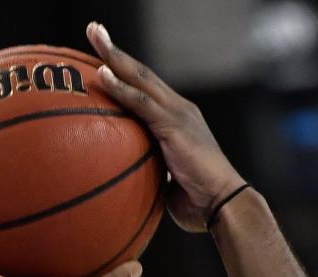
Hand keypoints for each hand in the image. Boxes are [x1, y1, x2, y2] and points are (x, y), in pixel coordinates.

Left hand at [87, 21, 244, 232]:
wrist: (222, 205)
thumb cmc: (197, 203)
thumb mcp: (168, 183)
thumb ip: (152, 173)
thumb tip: (130, 183)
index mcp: (177, 121)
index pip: (146, 90)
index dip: (126, 72)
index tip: (103, 58)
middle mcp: (179, 110)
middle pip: (142, 74)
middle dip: (116, 51)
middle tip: (94, 30)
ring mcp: (178, 115)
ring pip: (141, 79)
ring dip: (115, 57)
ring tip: (94, 35)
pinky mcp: (174, 126)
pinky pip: (141, 103)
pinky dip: (121, 88)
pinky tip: (103, 74)